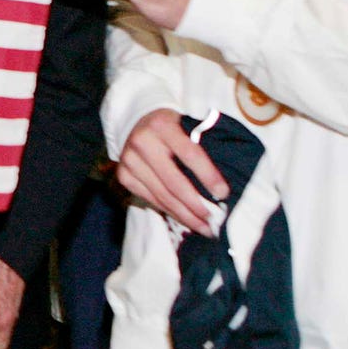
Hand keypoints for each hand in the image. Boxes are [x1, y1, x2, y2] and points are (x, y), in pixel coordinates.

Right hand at [116, 108, 226, 234]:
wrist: (138, 122)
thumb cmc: (172, 127)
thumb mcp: (185, 125)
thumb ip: (200, 146)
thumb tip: (221, 186)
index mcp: (162, 125)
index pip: (190, 154)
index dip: (208, 176)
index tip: (223, 194)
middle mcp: (142, 142)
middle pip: (174, 182)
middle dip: (196, 205)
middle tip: (214, 220)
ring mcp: (130, 160)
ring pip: (162, 196)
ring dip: (185, 215)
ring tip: (203, 227)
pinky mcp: (124, 175)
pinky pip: (151, 199)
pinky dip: (169, 211)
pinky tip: (184, 218)